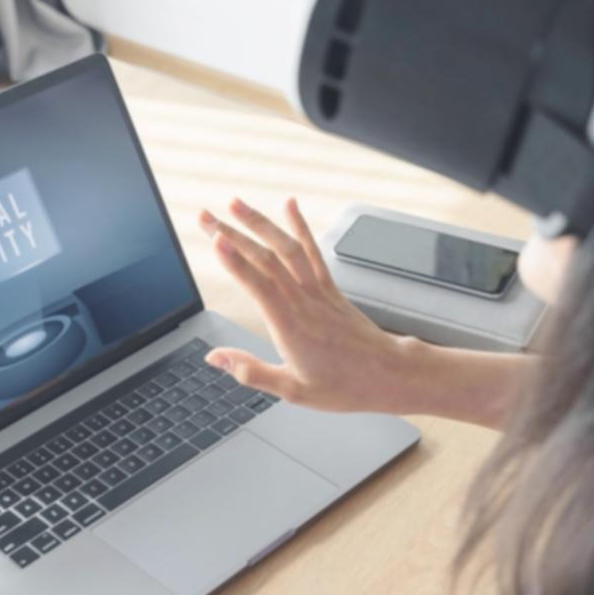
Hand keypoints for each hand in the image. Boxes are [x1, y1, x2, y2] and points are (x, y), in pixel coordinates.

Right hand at [199, 198, 414, 412]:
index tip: (216, 239)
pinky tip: (290, 205)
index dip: (236, 262)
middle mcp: (304, 303)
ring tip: (235, 203)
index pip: (260, 287)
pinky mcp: (329, 287)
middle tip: (205, 216)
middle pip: (265, 260)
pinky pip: (313, 251)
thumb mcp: (292, 391)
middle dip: (233, 234)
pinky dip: (300, 226)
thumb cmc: (344, 386)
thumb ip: (250, 371)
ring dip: (260, 223)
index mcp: (291, 328)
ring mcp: (318, 291)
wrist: (388, 373)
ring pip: (286, 248)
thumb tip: (215, 357)